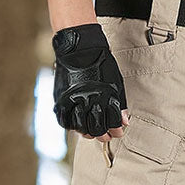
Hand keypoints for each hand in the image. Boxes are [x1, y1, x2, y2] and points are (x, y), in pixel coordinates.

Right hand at [51, 22, 127, 140]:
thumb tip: (124, 122)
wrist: (79, 48)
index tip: (117, 132)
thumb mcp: (115, 83)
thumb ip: (119, 104)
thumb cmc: (101, 64)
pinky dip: (70, 126)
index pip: (112, 123)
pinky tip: (76, 125)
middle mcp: (88, 100)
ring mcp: (73, 100)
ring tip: (90, 132)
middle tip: (104, 136)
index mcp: (105, 97)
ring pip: (79, 127)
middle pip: (95, 129)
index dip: (116, 130)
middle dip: (102, 135)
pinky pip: (63, 120)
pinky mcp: (60, 98)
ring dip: (86, 132)